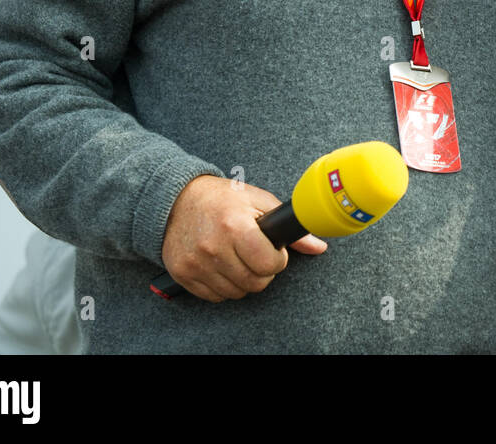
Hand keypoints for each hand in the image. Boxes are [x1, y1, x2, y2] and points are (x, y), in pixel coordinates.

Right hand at [160, 175, 327, 302]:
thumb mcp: (258, 202)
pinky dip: (223, 286)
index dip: (277, 260)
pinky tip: (222, 266)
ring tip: (238, 258)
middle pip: (255, 283)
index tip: (273, 252)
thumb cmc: (222, 198)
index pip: (268, 264)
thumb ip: (288, 226)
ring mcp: (196, 263)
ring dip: (243, 280)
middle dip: (263, 272)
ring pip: (236, 293)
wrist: (176, 200)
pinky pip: (215, 297)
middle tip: (256, 255)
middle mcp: (213, 247)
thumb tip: (319, 247)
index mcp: (234, 225)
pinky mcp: (183, 274)